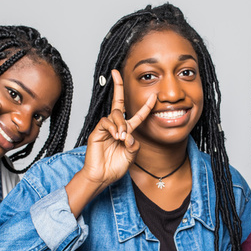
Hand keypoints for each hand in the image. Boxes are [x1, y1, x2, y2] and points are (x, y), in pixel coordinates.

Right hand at [81, 69, 155, 186]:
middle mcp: (116, 127)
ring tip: (121, 137)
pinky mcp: (97, 132)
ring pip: (115, 114)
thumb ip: (134, 145)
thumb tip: (129, 135)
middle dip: (118, 86)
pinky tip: (115, 136)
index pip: (137, 115)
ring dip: (121, 124)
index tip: (154, 96)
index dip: (146, 106)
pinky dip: (112, 127)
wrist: (102, 177)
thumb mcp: (131, 156)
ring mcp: (106, 128)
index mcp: (127, 132)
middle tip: (115, 73)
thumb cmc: (115, 167)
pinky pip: (105, 122)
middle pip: (118, 103)